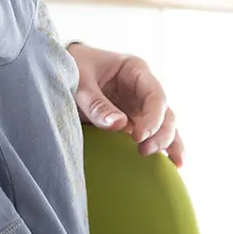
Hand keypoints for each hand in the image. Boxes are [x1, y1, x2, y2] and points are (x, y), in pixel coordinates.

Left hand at [68, 43, 184, 166]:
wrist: (58, 70)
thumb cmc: (71, 68)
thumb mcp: (79, 81)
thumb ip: (96, 103)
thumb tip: (119, 126)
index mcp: (135, 69)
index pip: (155, 95)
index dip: (153, 118)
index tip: (138, 137)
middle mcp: (143, 88)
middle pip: (165, 113)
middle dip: (161, 134)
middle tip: (144, 152)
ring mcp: (140, 105)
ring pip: (165, 126)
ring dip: (168, 143)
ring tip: (173, 166)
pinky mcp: (133, 121)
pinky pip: (152, 135)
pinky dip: (162, 147)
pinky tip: (173, 166)